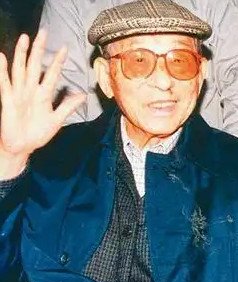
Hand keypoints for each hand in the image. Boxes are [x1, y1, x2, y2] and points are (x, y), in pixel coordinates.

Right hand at [0, 30, 84, 177]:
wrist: (22, 147)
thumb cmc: (37, 133)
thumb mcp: (57, 120)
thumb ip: (68, 106)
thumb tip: (82, 94)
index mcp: (43, 94)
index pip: (52, 73)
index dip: (58, 61)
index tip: (65, 48)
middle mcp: (30, 90)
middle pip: (35, 65)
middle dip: (39, 49)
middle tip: (43, 32)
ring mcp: (18, 93)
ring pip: (20, 69)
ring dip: (22, 54)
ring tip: (25, 38)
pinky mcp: (8, 100)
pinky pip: (5, 83)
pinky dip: (3, 71)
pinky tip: (2, 57)